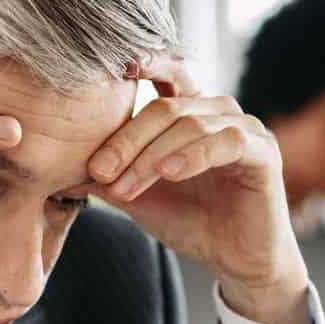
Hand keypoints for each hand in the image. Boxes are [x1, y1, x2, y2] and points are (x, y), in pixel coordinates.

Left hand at [86, 57, 310, 323]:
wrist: (237, 262)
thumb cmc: (194, 224)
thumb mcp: (141, 198)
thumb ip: (109, 178)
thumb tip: (60, 168)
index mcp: (191, 113)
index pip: (167, 75)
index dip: (146, 62)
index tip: (115, 66)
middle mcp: (219, 112)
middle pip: (166, 108)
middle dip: (127, 141)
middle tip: (99, 172)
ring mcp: (244, 128)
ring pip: (191, 125)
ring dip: (152, 156)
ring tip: (127, 187)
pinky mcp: (263, 151)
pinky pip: (226, 141)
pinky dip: (193, 155)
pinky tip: (170, 173)